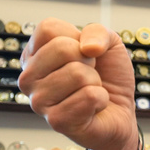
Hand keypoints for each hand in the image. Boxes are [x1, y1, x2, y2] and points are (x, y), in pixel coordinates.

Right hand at [19, 19, 138, 149]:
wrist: (120, 111)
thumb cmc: (108, 77)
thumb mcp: (108, 43)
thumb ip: (98, 32)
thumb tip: (88, 48)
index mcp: (33, 55)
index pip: (48, 28)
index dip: (76, 38)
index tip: (82, 54)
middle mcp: (28, 78)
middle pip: (62, 48)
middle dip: (88, 60)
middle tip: (89, 75)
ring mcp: (38, 101)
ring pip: (77, 74)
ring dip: (95, 82)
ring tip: (90, 91)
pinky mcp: (56, 121)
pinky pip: (89, 96)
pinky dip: (101, 99)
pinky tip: (93, 107)